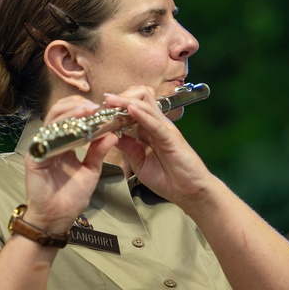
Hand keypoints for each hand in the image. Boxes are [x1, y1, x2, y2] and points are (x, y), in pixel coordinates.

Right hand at [24, 95, 118, 232]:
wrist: (58, 218)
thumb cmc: (72, 196)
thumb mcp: (91, 170)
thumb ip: (98, 152)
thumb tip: (113, 135)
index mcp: (64, 143)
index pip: (71, 118)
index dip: (86, 110)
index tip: (105, 109)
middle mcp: (51, 141)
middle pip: (60, 112)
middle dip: (78, 105)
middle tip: (96, 106)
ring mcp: (41, 147)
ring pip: (53, 119)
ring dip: (71, 112)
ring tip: (87, 110)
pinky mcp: (34, 156)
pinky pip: (47, 136)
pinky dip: (61, 128)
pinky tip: (75, 125)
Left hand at [104, 89, 211, 207]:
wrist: (189, 192)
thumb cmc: (168, 178)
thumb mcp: (140, 163)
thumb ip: (129, 149)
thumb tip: (112, 136)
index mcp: (148, 130)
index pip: (133, 108)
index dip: (117, 106)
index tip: (100, 108)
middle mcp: (156, 125)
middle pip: (139, 99)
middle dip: (121, 97)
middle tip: (104, 101)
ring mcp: (164, 130)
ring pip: (146, 106)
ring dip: (126, 101)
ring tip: (110, 100)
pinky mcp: (171, 138)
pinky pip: (155, 123)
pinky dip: (142, 115)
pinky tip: (130, 109)